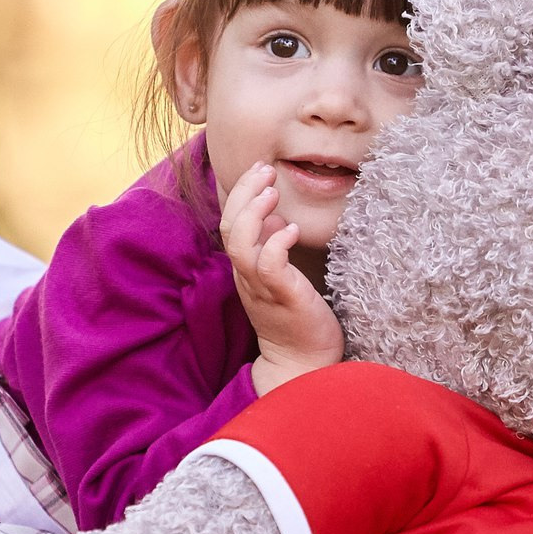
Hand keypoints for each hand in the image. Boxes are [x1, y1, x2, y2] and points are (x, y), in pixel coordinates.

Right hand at [221, 161, 344, 393]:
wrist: (302, 364)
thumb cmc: (297, 319)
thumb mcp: (281, 277)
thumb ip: (273, 247)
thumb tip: (276, 219)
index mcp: (245, 269)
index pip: (231, 222)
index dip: (241, 193)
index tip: (260, 170)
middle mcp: (246, 276)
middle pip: (229, 226)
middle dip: (244, 192)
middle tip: (264, 169)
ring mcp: (261, 288)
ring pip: (241, 243)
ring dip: (254, 212)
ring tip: (272, 191)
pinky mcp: (282, 297)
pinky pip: (269, 265)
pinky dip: (277, 243)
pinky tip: (292, 230)